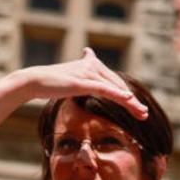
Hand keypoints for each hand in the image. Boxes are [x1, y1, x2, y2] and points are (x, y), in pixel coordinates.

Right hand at [16, 48, 143, 117]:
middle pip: (118, 85)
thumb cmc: (52, 83)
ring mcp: (88, 73)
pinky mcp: (82, 82)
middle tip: (144, 114)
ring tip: (141, 112)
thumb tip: (87, 78)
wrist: (35, 81)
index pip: (115, 82)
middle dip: (133, 102)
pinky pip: (104, 89)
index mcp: (93, 65)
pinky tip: (128, 99)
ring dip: (130, 102)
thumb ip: (83, 78)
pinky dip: (117, 94)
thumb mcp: (72, 79)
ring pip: (115, 89)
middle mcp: (93, 66)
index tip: (138, 109)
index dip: (127, 95)